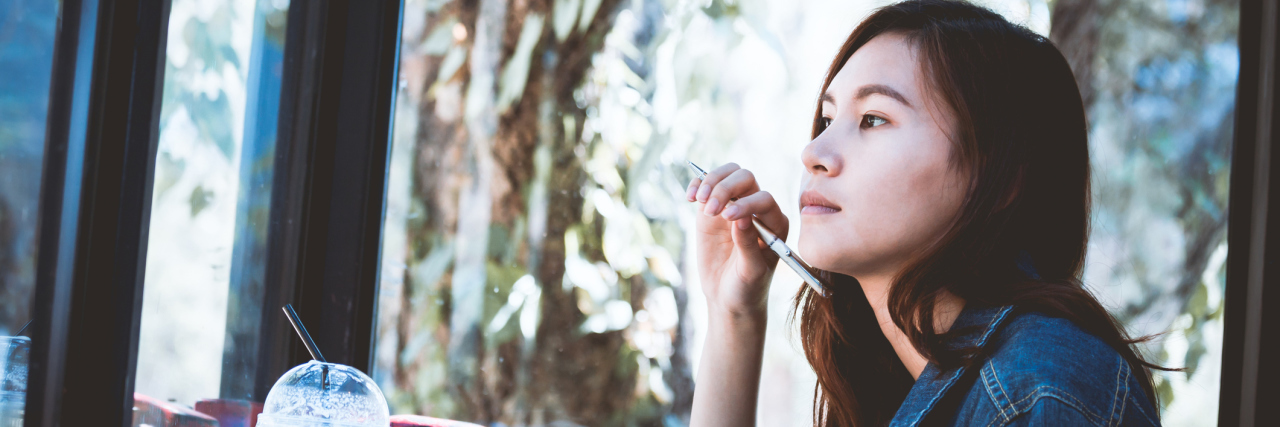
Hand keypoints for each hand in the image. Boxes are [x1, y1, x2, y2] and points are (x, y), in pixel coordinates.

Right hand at [686, 163, 788, 317]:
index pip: (763, 199)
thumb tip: (740, 217)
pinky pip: (707, 186)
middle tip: (711, 211)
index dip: (746, 203)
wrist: (728, 296)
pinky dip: (698, 184)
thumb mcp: (751, 271)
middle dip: (726, 188)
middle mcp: (756, 209)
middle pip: (745, 179)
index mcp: (775, 223)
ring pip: (727, 175)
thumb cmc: (747, 286)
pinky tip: (691, 197)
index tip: (727, 218)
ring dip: (711, 182)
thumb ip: (748, 245)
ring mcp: (734, 205)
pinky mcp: (713, 209)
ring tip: (698, 200)